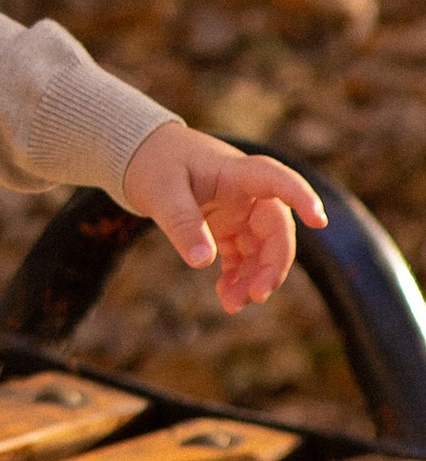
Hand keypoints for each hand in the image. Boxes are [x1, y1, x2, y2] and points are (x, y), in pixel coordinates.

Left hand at [123, 121, 322, 312]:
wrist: (140, 155)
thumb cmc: (153, 162)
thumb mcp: (160, 192)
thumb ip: (182, 224)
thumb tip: (203, 262)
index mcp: (236, 172)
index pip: (276, 180)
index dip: (301, 197)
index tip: (319, 220)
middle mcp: (247, 193)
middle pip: (276, 229)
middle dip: (272, 265)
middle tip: (256, 295)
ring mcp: (240, 212)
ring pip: (262, 250)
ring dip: (254, 278)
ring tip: (233, 305)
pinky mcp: (228, 228)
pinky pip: (243, 257)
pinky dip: (238, 278)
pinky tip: (227, 297)